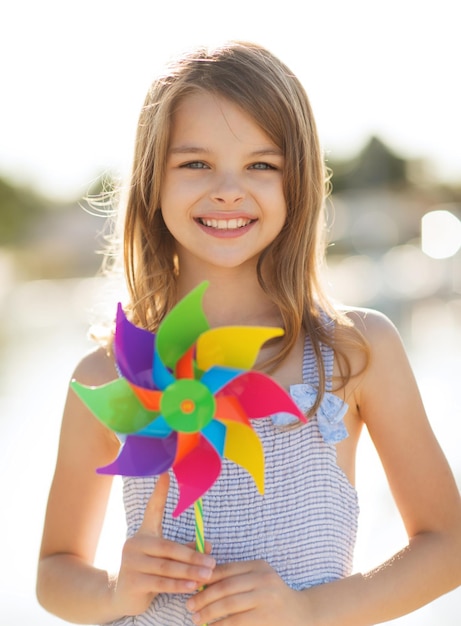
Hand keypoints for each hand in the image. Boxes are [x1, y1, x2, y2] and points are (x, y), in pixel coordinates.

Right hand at [111, 473, 215, 616]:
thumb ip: (185, 550)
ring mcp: (130, 563)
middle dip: (193, 556)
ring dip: (189, 572)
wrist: (120, 596)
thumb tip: (210, 546)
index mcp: (145, 532)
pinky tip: (192, 587)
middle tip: (212, 563)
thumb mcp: (164, 558)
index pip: (153, 509)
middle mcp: (135, 543)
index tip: (166, 473)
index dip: (160, 492)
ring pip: (166, 567)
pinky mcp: (131, 582)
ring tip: (207, 576)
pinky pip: (159, 583)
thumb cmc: (148, 572)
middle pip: (168, 547)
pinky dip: (178, 585)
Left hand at [186, 560, 308, 624]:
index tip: (191, 586)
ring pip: (228, 605)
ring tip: (196, 619)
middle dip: (203, 597)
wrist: (302, 615)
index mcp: (258, 566)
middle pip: (225, 587)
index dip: (205, 578)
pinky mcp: (265, 618)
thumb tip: (202, 580)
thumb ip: (236, 578)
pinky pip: (236, 622)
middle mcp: (263, 579)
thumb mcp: (258, 580)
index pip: (226, 570)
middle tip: (189, 605)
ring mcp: (266, 598)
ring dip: (208, 613)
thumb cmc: (272, 597)